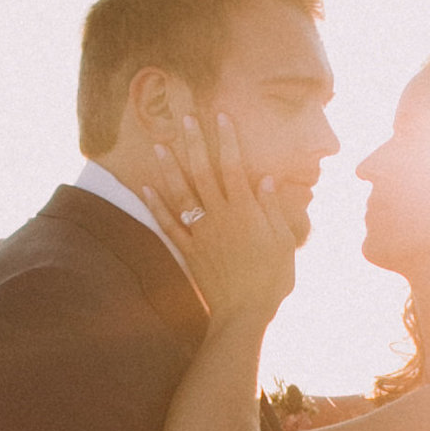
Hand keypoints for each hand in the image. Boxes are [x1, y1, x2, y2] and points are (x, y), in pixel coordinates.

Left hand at [148, 111, 300, 323]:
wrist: (245, 314)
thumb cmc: (272, 280)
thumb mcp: (284, 243)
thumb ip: (272, 209)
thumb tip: (267, 179)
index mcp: (246, 211)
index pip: (235, 166)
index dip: (228, 140)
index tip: (222, 116)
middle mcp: (220, 216)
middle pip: (204, 172)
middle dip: (196, 143)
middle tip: (186, 118)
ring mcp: (201, 233)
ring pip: (182, 193)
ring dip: (170, 167)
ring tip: (160, 144)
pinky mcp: (188, 251)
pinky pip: (168, 225)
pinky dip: (156, 206)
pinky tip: (145, 187)